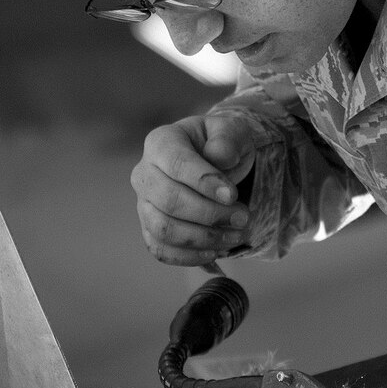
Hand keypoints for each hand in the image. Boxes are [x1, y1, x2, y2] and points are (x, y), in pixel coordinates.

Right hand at [131, 112, 258, 264]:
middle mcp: (144, 173)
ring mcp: (143, 203)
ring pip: (164, 229)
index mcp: (161, 142)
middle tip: (243, 217)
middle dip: (210, 214)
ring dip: (203, 238)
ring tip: (234, 235)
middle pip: (169, 201)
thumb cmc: (220, 145)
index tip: (232, 195)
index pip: (176, 164)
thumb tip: (219, 157)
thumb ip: (228, 139)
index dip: (204, 182)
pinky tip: (215, 251)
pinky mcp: (149, 228)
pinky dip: (189, 256)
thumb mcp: (232, 132)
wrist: (214, 164)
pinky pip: (161, 250)